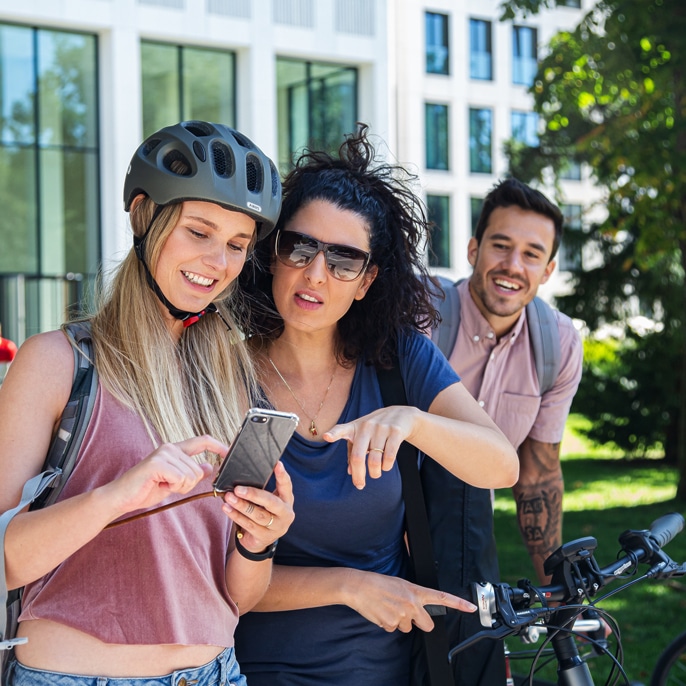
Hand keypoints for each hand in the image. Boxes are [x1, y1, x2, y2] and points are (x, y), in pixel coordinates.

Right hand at [102, 435, 221, 517]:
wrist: (121, 497)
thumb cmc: (146, 489)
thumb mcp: (174, 482)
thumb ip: (190, 473)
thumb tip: (208, 468)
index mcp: (175, 450)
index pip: (203, 441)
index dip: (219, 446)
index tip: (229, 453)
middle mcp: (170, 448)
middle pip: (198, 469)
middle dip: (188, 484)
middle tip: (169, 486)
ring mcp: (163, 453)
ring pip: (190, 475)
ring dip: (179, 487)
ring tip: (162, 485)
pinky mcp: (157, 463)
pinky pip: (180, 478)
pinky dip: (173, 487)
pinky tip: (159, 485)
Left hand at [222, 461, 294, 552]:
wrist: (261, 540)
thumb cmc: (263, 512)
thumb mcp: (267, 501)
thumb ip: (262, 489)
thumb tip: (244, 473)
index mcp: (287, 500)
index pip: (286, 486)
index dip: (282, 475)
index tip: (277, 464)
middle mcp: (286, 514)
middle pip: (271, 502)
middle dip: (254, 495)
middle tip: (238, 489)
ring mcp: (276, 527)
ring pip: (258, 515)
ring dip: (241, 506)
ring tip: (229, 497)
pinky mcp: (264, 537)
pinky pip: (249, 525)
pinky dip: (236, 516)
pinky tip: (227, 509)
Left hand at [323, 405, 418, 488]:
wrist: (400, 415)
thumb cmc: (374, 430)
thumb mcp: (361, 436)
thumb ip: (352, 453)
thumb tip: (350, 472)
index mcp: (354, 427)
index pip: (341, 430)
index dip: (333, 434)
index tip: (326, 437)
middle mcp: (365, 426)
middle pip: (358, 457)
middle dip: (358, 476)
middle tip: (360, 486)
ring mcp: (381, 428)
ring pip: (375, 460)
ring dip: (375, 473)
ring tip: (375, 474)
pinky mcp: (395, 431)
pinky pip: (389, 457)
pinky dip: (386, 467)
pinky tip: (386, 466)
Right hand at [344, 569, 475, 632]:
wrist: (359, 586)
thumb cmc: (378, 583)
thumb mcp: (400, 583)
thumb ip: (412, 596)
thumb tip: (415, 609)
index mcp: (415, 591)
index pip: (441, 597)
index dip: (458, 603)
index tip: (471, 608)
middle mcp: (411, 604)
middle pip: (427, 624)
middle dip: (418, 623)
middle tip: (406, 613)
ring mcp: (402, 615)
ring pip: (407, 628)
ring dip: (399, 621)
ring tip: (387, 607)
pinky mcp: (391, 624)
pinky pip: (392, 629)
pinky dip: (387, 623)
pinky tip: (380, 611)